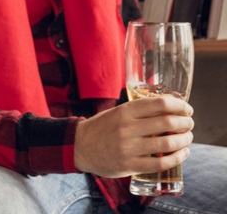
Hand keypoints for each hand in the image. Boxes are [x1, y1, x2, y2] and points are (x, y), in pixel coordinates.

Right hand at [74, 95, 193, 177]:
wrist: (79, 147)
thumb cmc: (102, 128)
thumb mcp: (117, 112)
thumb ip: (139, 110)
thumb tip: (170, 107)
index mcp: (124, 111)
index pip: (160, 104)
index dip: (179, 106)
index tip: (187, 109)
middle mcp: (127, 128)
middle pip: (167, 122)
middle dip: (185, 123)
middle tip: (189, 124)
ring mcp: (128, 148)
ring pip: (167, 143)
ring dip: (185, 140)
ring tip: (187, 138)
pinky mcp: (129, 165)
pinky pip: (161, 163)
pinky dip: (178, 158)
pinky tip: (182, 154)